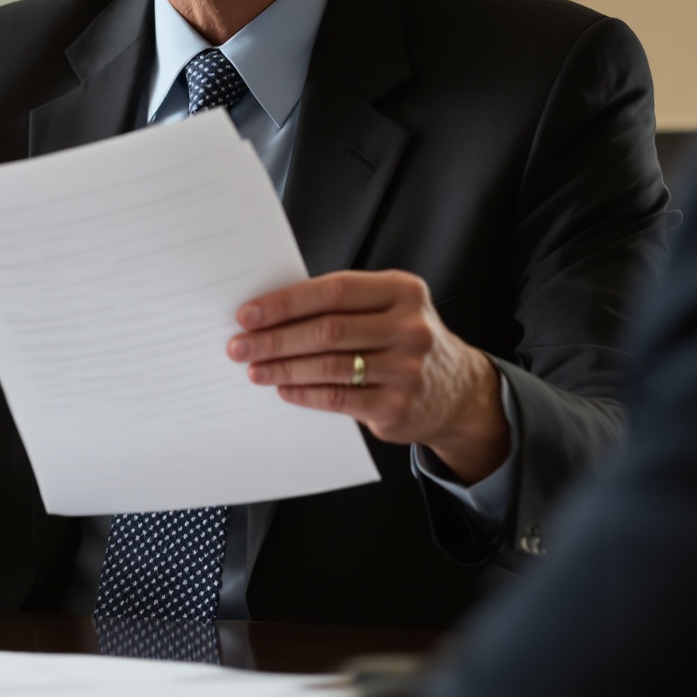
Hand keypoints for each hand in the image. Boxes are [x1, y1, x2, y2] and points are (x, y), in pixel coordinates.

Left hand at [229, 269, 510, 481]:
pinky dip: (305, 394)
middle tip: (239, 346)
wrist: (457, 391)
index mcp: (403, 291)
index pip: (334, 291)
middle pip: (327, 330)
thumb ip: (343, 306)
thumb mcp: (388, 309)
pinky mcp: (398, 405)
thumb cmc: (402, 340)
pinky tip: (283, 390)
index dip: (286, 302)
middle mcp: (410, 327)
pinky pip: (339, 398)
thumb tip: (270, 313)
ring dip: (283, 368)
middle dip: (275, 339)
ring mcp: (407, 368)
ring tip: (254, 370)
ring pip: (329, 366)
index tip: (247, 313)